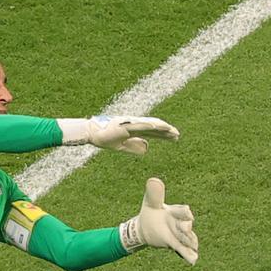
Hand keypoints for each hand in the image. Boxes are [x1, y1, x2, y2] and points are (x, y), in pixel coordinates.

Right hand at [57, 115, 179, 155]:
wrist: (93, 133)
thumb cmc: (105, 139)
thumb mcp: (122, 146)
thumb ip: (134, 146)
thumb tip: (147, 147)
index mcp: (135, 130)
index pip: (153, 133)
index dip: (164, 135)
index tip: (174, 138)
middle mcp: (135, 124)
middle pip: (154, 128)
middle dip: (166, 131)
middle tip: (177, 135)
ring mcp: (131, 123)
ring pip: (150, 125)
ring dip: (161, 127)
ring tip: (171, 130)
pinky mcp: (126, 124)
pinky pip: (140, 125)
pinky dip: (149, 125)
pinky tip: (158, 126)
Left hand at [119, 178, 197, 263]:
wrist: (145, 227)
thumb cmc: (150, 212)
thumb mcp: (150, 203)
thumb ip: (154, 194)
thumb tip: (153, 180)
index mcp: (175, 211)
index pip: (181, 211)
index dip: (184, 212)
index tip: (188, 213)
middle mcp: (179, 222)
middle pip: (185, 225)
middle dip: (186, 227)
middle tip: (187, 227)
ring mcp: (179, 234)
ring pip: (186, 238)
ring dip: (190, 242)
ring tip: (194, 247)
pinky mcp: (175, 244)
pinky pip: (183, 250)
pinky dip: (189, 255)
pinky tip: (194, 261)